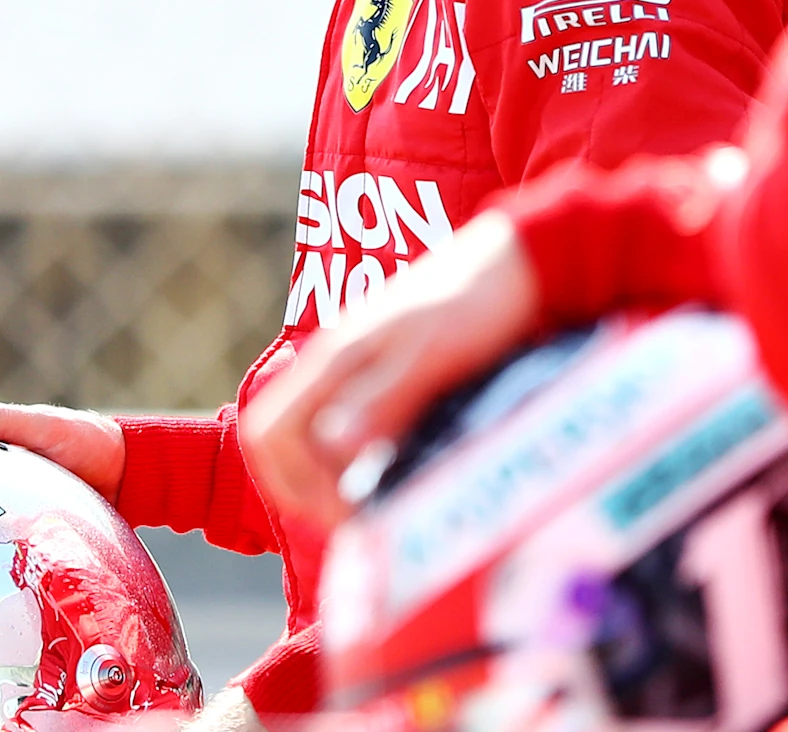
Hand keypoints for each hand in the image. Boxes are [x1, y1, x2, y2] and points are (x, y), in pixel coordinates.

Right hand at [241, 212, 539, 525]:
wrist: (519, 264)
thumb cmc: (477, 303)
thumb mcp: (430, 357)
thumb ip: (381, 399)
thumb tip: (333, 449)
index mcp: (334, 360)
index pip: (269, 434)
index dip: (295, 484)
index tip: (348, 515)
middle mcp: (334, 368)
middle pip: (278, 441)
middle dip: (303, 491)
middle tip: (356, 523)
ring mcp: (356, 373)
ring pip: (309, 438)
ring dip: (327, 481)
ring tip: (376, 509)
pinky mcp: (383, 380)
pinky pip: (344, 430)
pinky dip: (353, 466)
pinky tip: (394, 477)